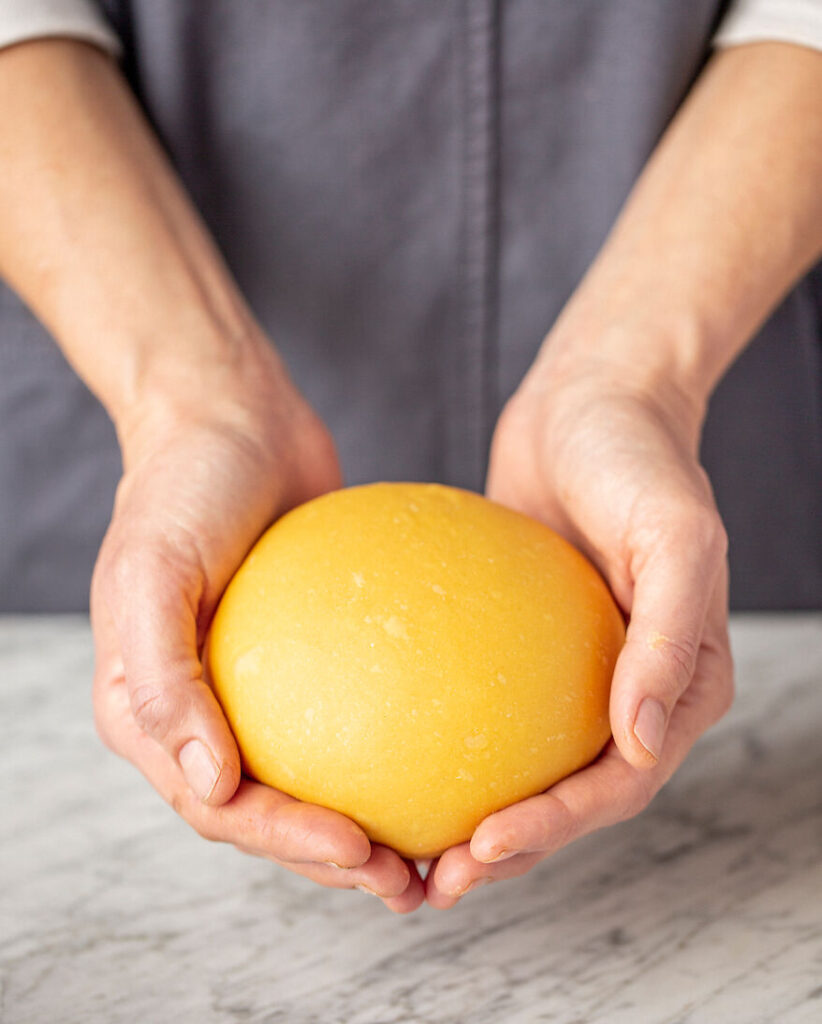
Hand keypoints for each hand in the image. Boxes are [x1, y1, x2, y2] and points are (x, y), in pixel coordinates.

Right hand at [91, 340, 424, 912]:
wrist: (231, 418)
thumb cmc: (182, 486)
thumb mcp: (151, 570)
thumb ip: (164, 680)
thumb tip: (212, 785)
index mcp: (152, 715)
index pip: (223, 809)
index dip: (290, 846)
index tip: (364, 854)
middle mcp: (202, 716)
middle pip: (272, 816)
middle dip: (340, 859)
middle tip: (415, 880)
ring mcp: (257, 689)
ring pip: (318, 777)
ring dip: (371, 822)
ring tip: (443, 849)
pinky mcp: (313, 655)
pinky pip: (356, 709)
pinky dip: (396, 741)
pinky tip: (455, 750)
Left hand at [425, 357, 733, 906]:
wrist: (592, 403)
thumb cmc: (641, 459)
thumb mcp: (676, 533)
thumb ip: (673, 635)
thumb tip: (640, 741)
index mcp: (678, 684)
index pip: (617, 784)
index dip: (555, 829)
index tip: (478, 849)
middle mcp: (631, 691)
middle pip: (568, 799)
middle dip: (503, 852)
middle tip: (430, 881)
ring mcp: (576, 673)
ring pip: (522, 767)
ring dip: (470, 818)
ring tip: (403, 852)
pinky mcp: (525, 646)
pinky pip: (483, 705)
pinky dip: (444, 741)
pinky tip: (382, 747)